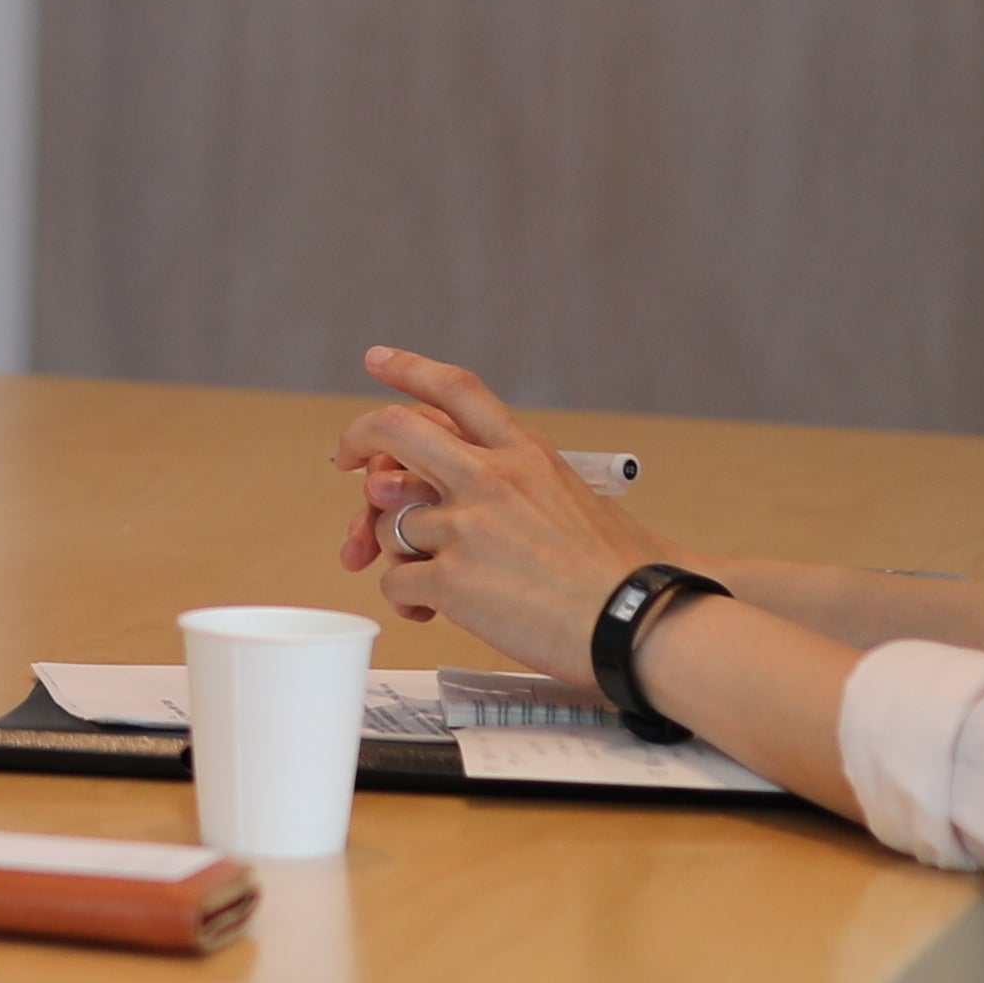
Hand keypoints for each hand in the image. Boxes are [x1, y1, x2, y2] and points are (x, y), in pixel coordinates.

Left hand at [331, 345, 654, 689]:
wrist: (637, 623)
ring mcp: (467, 526)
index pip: (456, 389)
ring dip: (395, 553)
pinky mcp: (452, 579)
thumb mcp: (577, 496)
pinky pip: (395, 582)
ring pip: (389, 523)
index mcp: (525, 453)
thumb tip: (460, 489)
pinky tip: (432, 611)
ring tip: (426, 581)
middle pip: (394, 430)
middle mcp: (491, 478)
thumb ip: (520, 481)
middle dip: (357, 438)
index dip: (409, 369)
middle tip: (346, 460)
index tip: (377, 359)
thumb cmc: (621, 573)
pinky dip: (406, 600)